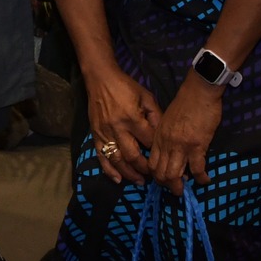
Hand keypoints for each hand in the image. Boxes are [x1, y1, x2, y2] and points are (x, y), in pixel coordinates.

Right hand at [86, 64, 160, 184]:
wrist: (100, 79)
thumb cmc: (126, 86)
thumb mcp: (146, 96)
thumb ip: (155, 115)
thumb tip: (162, 134)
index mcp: (132, 118)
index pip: (148, 142)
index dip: (156, 151)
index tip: (165, 159)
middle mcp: (118, 129)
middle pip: (133, 156)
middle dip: (144, 168)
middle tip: (154, 176)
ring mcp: (105, 133)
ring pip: (117, 160)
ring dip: (129, 174)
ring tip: (140, 182)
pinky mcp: (95, 135)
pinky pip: (102, 157)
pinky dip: (109, 170)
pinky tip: (118, 180)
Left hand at [148, 76, 220, 194]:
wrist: (199, 91)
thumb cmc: (185, 102)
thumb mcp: (167, 119)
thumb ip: (166, 136)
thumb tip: (170, 152)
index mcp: (159, 136)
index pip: (152, 163)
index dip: (156, 176)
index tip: (164, 179)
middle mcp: (167, 144)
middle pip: (160, 173)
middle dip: (167, 185)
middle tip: (175, 189)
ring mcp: (181, 146)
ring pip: (174, 175)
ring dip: (179, 187)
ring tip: (185, 190)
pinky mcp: (197, 146)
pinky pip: (197, 169)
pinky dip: (201, 178)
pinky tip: (205, 180)